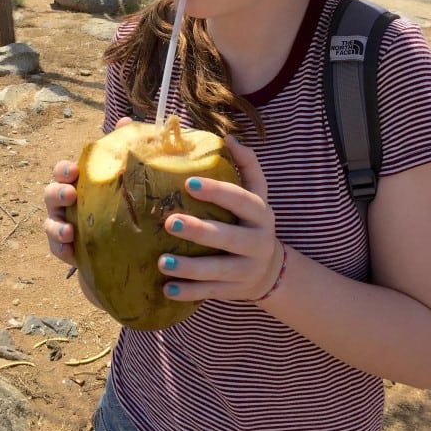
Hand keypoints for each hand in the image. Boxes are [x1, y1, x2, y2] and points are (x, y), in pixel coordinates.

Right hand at [43, 119, 131, 266]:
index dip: (63, 170)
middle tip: (70, 195)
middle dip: (57, 193)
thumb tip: (125, 121)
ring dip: (56, 225)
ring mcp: (62, 225)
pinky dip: (60, 248)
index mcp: (76, 182)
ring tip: (69, 230)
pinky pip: (56, 248)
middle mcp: (65, 202)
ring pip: (50, 222)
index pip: (62, 171)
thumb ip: (120, 149)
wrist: (122, 244)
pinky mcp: (66, 249)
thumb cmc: (117, 203)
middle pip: (50, 193)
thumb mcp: (122, 177)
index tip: (74, 170)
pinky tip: (70, 250)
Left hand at [157, 135, 284, 302]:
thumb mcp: (256, 192)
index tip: (188, 182)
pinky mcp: (233, 290)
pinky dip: (188, 292)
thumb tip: (228, 137)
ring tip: (161, 261)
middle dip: (199, 231)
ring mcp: (246, 269)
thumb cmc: (251, 220)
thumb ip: (245, 164)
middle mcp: (258, 241)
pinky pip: (209, 292)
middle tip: (169, 221)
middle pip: (229, 237)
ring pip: (218, 270)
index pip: (241, 199)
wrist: (269, 269)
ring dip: (189, 267)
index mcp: (261, 213)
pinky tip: (166, 289)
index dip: (217, 191)